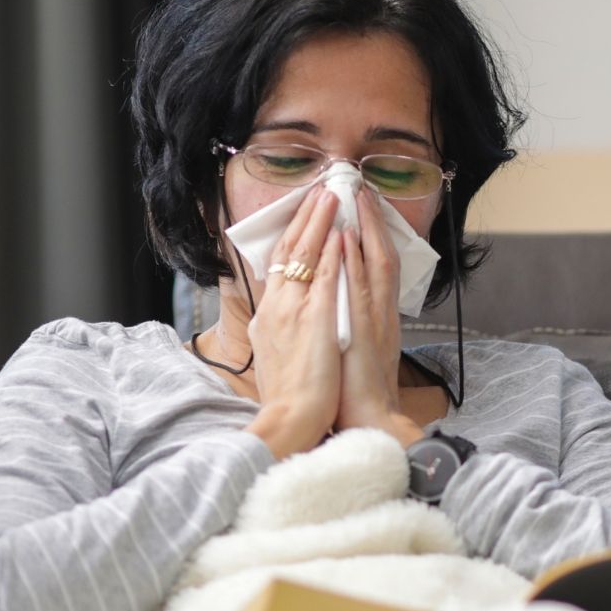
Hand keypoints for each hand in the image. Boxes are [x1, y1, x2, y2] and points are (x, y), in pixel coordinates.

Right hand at [243, 188, 343, 459]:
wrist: (292, 420)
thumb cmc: (292, 395)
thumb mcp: (279, 353)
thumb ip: (283, 328)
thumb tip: (287, 313)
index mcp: (270, 315)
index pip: (278, 265)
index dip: (292, 236)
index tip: (305, 213)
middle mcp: (277, 307)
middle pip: (288, 252)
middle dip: (304, 218)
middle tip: (318, 190)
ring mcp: (294, 312)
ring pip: (304, 257)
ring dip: (318, 224)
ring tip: (330, 197)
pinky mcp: (312, 320)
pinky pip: (322, 277)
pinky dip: (329, 253)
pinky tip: (340, 233)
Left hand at [334, 188, 425, 446]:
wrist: (369, 422)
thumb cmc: (355, 392)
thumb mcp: (355, 348)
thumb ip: (352, 322)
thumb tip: (340, 302)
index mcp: (378, 316)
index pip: (377, 266)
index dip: (370, 234)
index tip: (361, 207)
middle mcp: (381, 313)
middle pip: (381, 256)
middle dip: (371, 221)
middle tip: (361, 188)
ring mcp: (375, 321)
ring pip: (375, 266)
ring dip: (366, 230)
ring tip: (357, 198)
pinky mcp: (365, 333)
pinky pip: (360, 290)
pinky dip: (354, 263)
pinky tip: (346, 240)